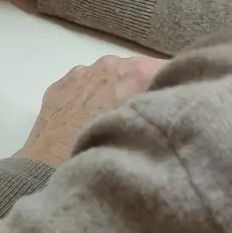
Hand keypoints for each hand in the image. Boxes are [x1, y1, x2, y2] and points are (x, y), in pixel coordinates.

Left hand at [17, 56, 165, 165]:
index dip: (175, 86)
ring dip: (117, 92)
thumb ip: (162, 110)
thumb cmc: (110, 152)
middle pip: (138, 71)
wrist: (52, 168)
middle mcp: (108, 65)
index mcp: (135, 73)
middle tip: (149, 116)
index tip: (179, 103)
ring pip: (110, 78)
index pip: (167, 69)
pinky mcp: (60, 86)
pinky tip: (91, 120)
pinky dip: (92, 97)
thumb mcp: (148, 132)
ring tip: (118, 119)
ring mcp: (80, 73)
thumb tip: (172, 102)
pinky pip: (85, 85)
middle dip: (145, 88)